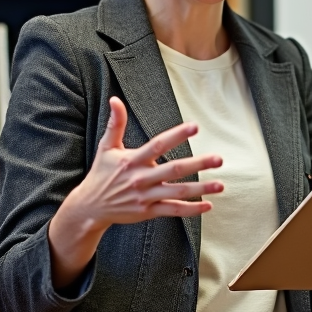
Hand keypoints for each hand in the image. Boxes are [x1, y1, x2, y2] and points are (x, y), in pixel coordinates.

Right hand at [48, 97, 223, 286]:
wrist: (90, 207)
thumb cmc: (101, 173)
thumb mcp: (106, 147)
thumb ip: (115, 123)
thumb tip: (115, 99)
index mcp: (133, 160)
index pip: (158, 145)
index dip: (176, 135)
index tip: (194, 126)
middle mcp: (141, 179)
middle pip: (174, 170)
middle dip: (198, 164)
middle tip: (219, 159)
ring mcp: (145, 197)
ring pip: (177, 193)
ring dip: (201, 189)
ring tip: (221, 184)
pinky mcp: (148, 212)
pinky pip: (173, 210)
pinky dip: (191, 210)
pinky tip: (208, 205)